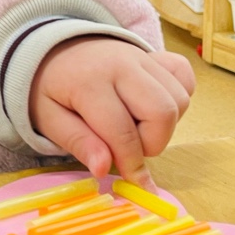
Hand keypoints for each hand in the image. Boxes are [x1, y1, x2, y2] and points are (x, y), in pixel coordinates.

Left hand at [29, 37, 193, 187]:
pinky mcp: (157, 55)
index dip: (131, 163)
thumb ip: (78, 143)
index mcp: (89, 81)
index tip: (135, 184)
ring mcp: (143, 57)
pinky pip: (185, 79)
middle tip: (127, 146)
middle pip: (162, 113)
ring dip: (164, 125)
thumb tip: (103, 170)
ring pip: (178, 100)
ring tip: (134, 125)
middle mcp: (122, 64)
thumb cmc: (52, 89)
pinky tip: (151, 106)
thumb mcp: (49, 119)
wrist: (56, 50)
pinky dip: (177, 99)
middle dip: (152, 143)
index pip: (122, 131)